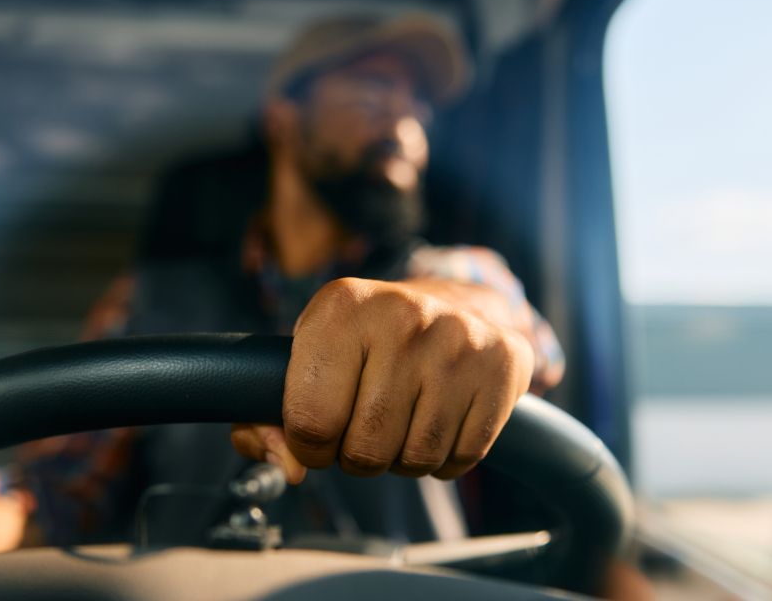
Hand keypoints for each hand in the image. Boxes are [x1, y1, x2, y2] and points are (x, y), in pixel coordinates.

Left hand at [231, 277, 534, 483]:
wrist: (455, 304)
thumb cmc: (368, 342)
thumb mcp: (308, 358)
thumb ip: (267, 421)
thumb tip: (289, 467)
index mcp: (342, 307)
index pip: (310, 421)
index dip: (309, 446)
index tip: (319, 433)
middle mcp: (402, 315)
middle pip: (365, 449)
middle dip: (359, 455)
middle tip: (366, 425)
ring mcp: (458, 340)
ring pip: (415, 459)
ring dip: (403, 458)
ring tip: (404, 417)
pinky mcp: (503, 365)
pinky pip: (461, 458)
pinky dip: (445, 457)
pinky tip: (440, 418)